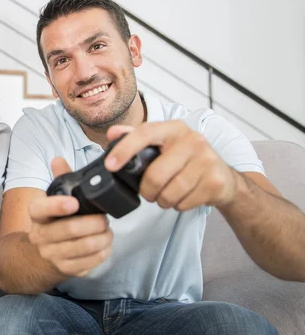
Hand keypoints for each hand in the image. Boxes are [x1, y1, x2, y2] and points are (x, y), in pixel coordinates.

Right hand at [28, 158, 113, 277]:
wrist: (37, 258)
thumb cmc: (52, 224)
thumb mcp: (52, 202)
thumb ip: (60, 180)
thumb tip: (58, 159)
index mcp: (37, 215)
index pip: (41, 209)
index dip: (57, 206)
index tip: (74, 203)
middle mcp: (41, 236)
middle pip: (70, 229)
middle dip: (94, 223)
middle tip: (104, 219)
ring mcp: (52, 255)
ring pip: (84, 247)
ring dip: (102, 237)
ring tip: (108, 231)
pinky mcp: (66, 270)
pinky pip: (89, 262)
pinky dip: (103, 252)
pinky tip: (105, 245)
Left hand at [105, 121, 237, 211]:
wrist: (224, 177)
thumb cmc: (186, 159)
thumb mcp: (163, 144)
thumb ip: (135, 137)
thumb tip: (112, 134)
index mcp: (174, 128)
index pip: (145, 133)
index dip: (124, 149)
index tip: (110, 165)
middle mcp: (192, 140)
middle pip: (155, 175)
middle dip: (147, 191)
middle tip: (149, 192)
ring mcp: (206, 160)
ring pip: (169, 193)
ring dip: (162, 200)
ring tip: (166, 194)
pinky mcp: (215, 181)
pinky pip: (183, 203)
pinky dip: (178, 205)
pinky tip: (183, 197)